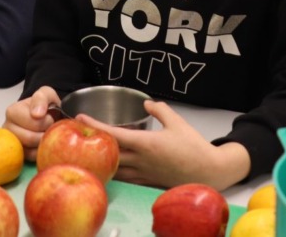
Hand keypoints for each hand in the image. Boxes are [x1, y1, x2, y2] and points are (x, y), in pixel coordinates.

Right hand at [3, 86, 60, 159]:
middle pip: (29, 137)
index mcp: (12, 112)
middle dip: (45, 133)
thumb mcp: (46, 94)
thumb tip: (37, 114)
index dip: (46, 121)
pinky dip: (39, 152)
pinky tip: (41, 143)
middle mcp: (7, 128)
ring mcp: (11, 143)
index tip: (50, 117)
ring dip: (42, 143)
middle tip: (49, 127)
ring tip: (45, 134)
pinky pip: (30, 158)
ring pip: (29, 150)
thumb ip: (41, 97)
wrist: (47, 116)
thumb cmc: (45, 106)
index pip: (33, 122)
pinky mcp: (17, 155)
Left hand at [83, 101, 249, 189]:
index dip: (95, 126)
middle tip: (77, 134)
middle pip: (108, 153)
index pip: (114, 135)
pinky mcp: (147, 182)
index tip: (80, 118)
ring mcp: (143, 174)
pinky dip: (114, 170)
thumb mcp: (177, 122)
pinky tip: (108, 164)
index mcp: (145, 144)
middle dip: (91, 144)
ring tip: (88, 149)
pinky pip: (125, 177)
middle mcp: (140, 160)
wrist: (208, 171)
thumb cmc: (194, 146)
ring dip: (100, 159)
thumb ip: (160, 110)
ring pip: (114, 168)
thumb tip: (147, 103)